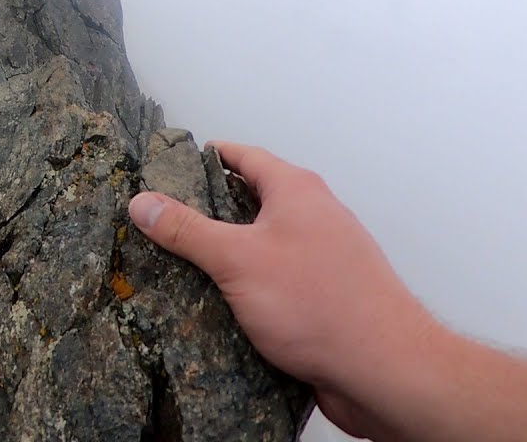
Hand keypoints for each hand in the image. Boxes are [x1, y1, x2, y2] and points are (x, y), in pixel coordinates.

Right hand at [128, 141, 439, 437]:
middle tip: (162, 220)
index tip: (169, 165)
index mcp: (296, 192)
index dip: (205, 158)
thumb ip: (186, 230)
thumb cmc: (321, 305)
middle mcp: (313, 217)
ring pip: (261, 244)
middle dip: (207, 210)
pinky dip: (245, 287)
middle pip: (250, 200)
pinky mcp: (321, 297)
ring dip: (225, 254)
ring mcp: (320, 258)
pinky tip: (217, 306)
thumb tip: (142, 202)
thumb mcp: (236, 259)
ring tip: (179, 265)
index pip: (243, 157)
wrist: (384, 370)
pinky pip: (273, 281)